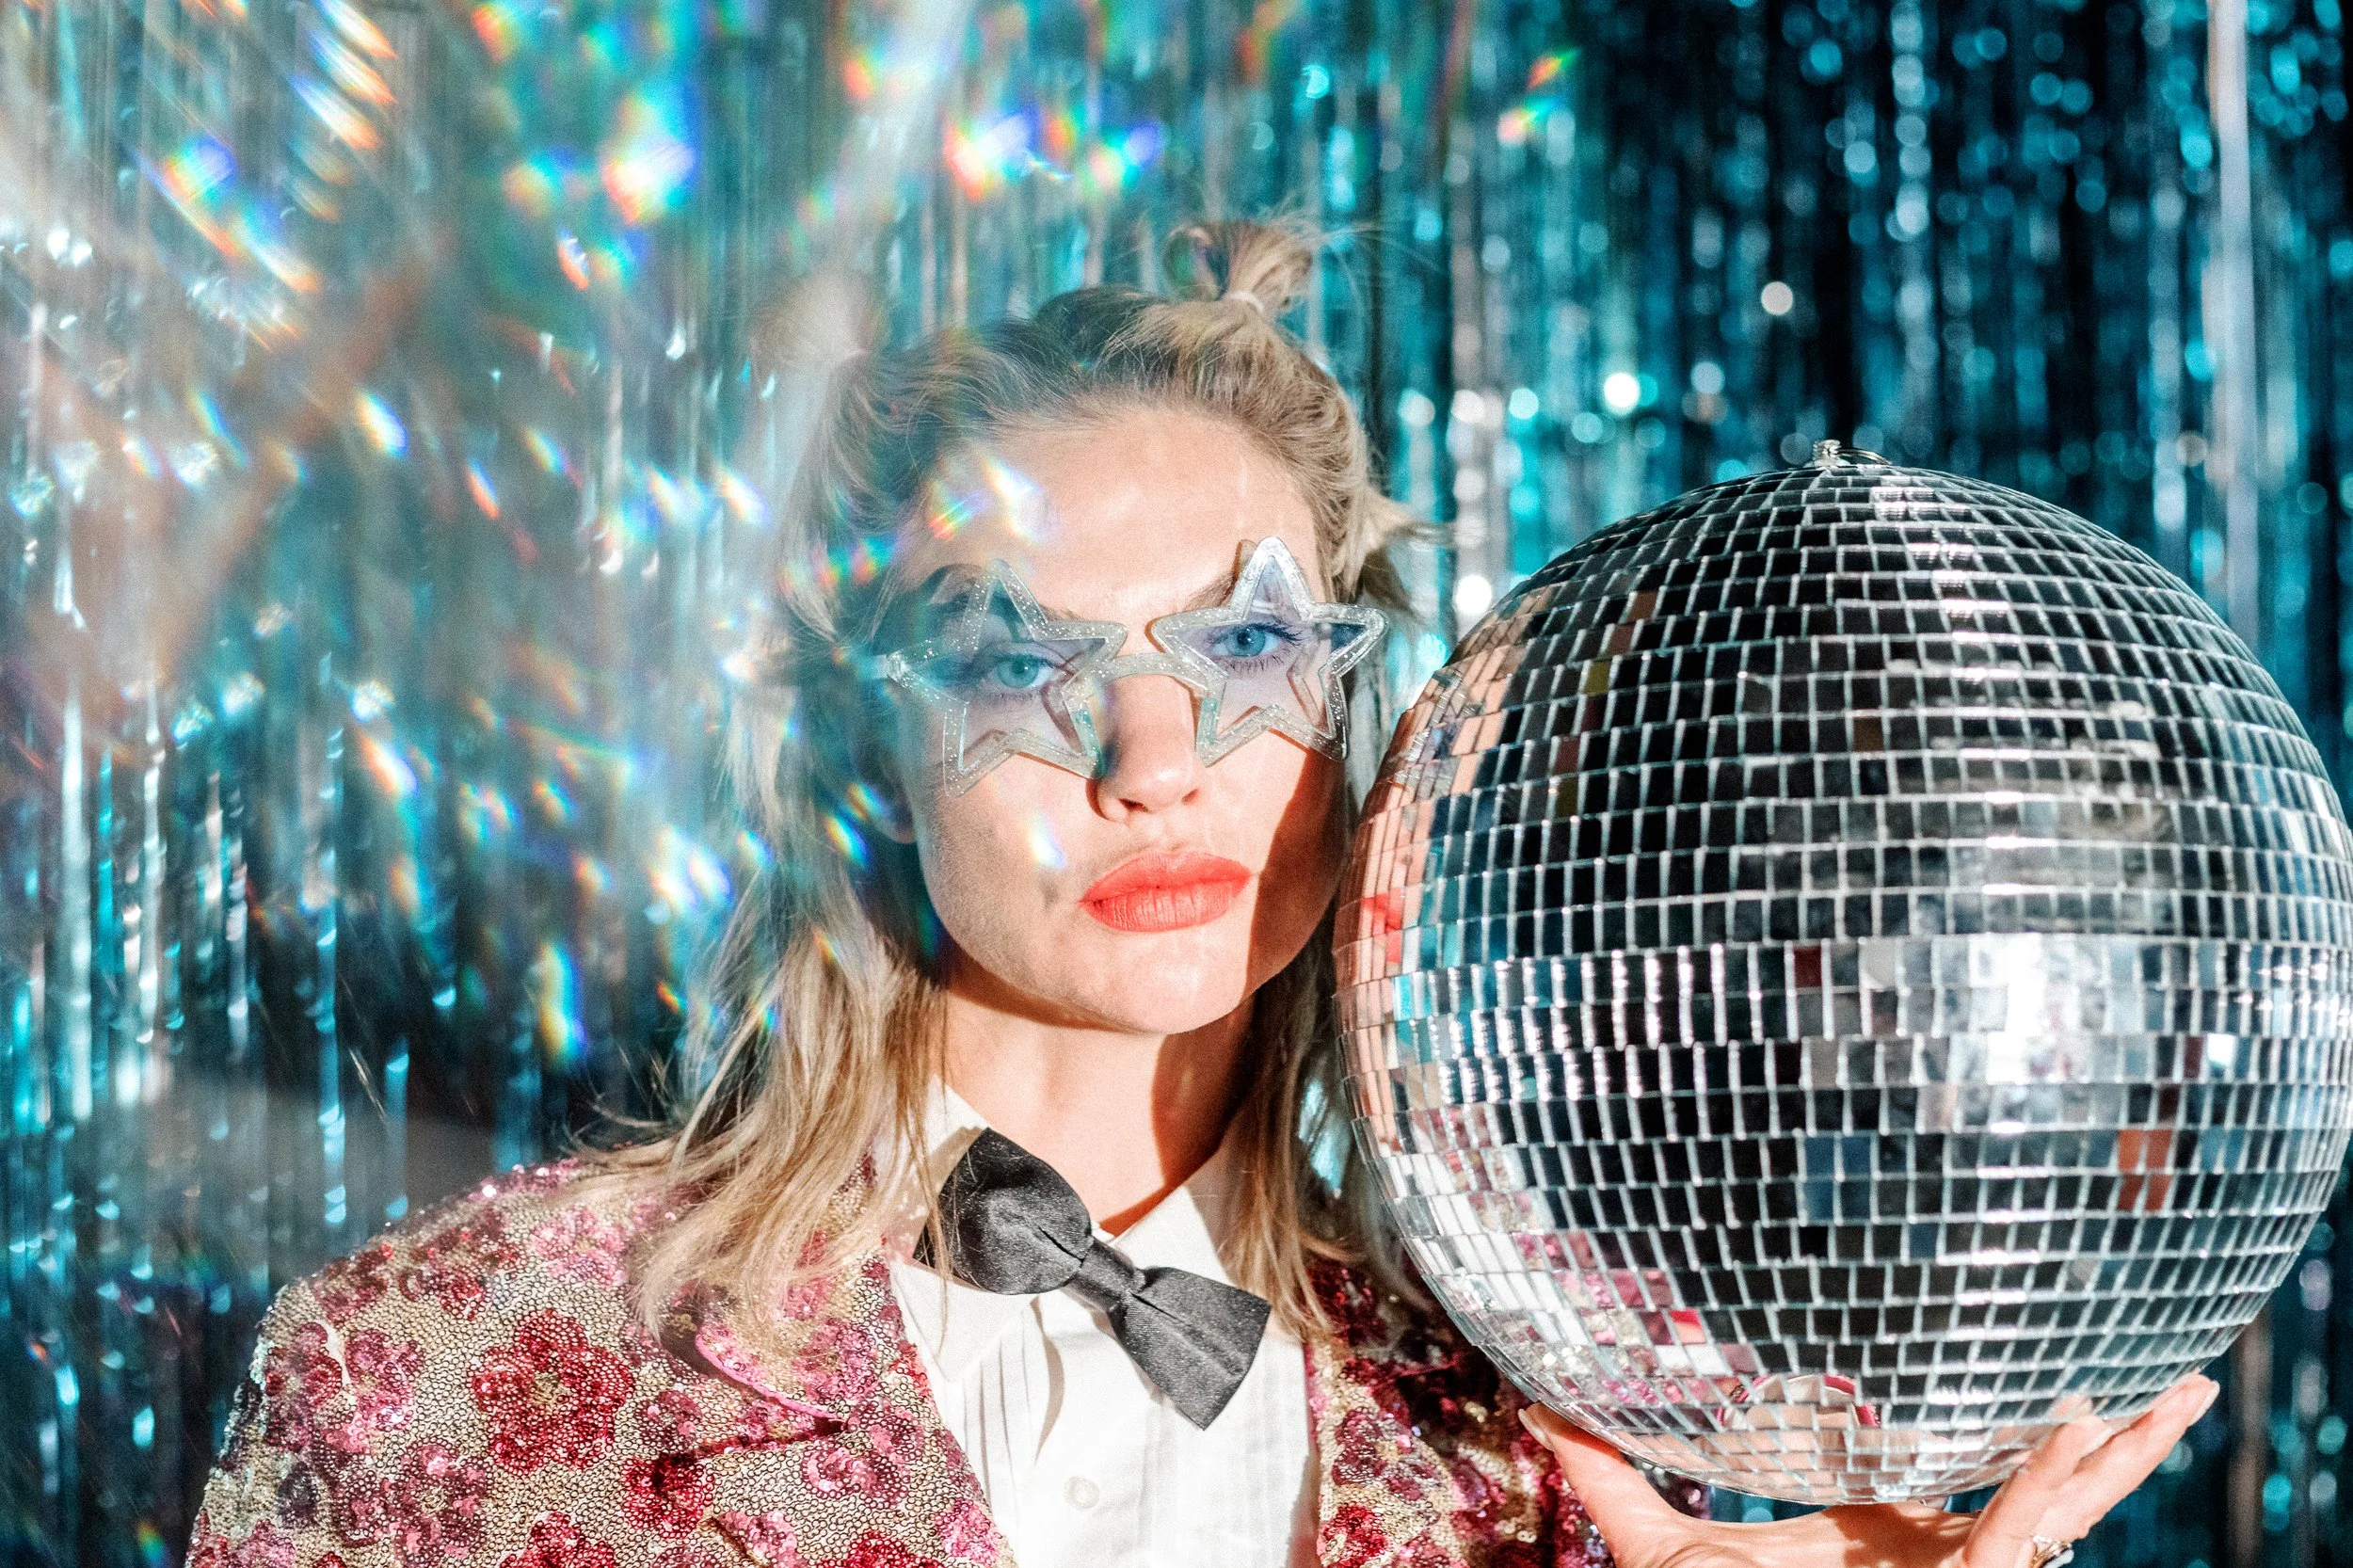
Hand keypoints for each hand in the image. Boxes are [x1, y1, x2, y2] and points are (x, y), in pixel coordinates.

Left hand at [1521, 1374, 2218, 1567]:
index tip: (2060, 1377)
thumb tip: (1543, 1405)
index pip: (1974, 1476)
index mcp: (1894, 1541)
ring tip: (2174, 1396)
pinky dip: (2045, 1487)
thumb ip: (1609, 1477)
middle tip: (2177, 1379)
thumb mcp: (1660, 1549)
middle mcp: (1941, 1559)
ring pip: (2062, 1512)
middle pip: (2049, 1490)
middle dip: (2117, 1443)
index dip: (2022, 1434)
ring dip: (2120, 1459)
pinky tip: (2075, 1432)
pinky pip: (2016, 1542)